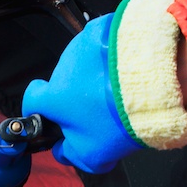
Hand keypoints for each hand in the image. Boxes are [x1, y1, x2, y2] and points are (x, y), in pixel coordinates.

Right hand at [22, 13, 143, 172]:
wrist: (153, 83)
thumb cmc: (119, 119)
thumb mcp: (93, 154)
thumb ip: (71, 155)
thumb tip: (63, 151)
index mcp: (54, 98)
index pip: (32, 99)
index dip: (37, 107)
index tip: (49, 113)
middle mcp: (63, 68)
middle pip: (63, 83)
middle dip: (77, 95)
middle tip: (103, 109)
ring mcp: (83, 47)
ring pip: (84, 65)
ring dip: (96, 76)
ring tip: (122, 90)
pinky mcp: (104, 32)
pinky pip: (103, 46)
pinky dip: (111, 57)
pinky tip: (129, 71)